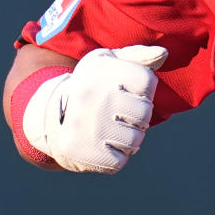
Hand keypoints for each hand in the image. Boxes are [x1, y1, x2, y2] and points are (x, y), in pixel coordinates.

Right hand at [22, 45, 167, 173]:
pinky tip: (104, 146)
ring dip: (130, 139)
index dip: (144, 90)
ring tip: (114, 131)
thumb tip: (163, 53)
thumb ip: (138, 56)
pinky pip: (118, 161)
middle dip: (139, 117)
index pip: (146, 81)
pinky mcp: (79, 150)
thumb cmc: (93, 86)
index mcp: (99, 69)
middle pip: (144, 113)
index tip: (129, 91)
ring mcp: (83, 124)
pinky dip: (116, 157)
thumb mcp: (109, 63)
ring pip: (134, 140)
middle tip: (123, 115)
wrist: (50, 114)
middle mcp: (89, 95)